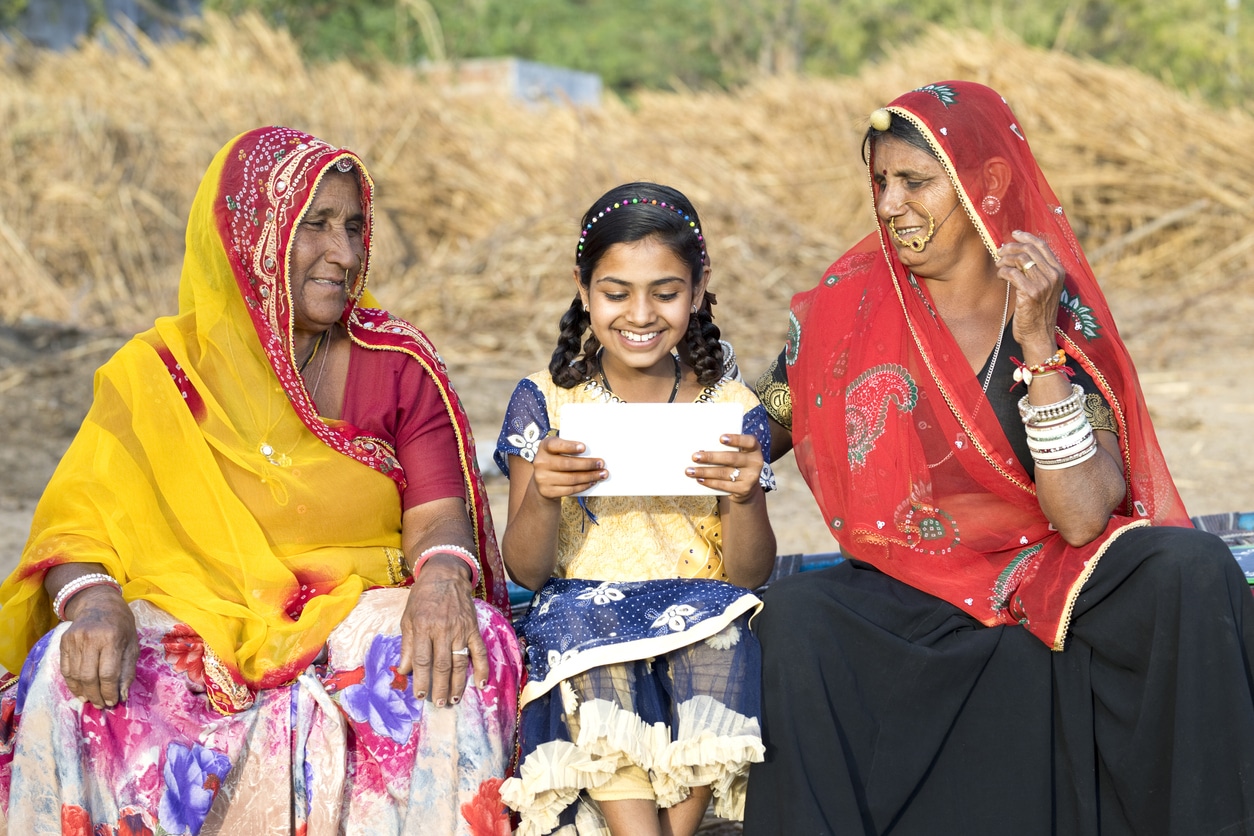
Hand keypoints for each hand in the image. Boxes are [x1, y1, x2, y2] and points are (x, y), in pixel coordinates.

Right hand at [59, 585, 137, 709]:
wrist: (100, 604)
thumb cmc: (121, 625)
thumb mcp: (132, 644)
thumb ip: (127, 670)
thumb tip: (121, 696)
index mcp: (111, 638)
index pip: (108, 673)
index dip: (110, 691)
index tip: (113, 702)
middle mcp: (90, 638)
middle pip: (89, 677)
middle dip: (95, 695)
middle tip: (101, 705)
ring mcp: (74, 639)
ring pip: (74, 675)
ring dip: (83, 692)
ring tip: (91, 700)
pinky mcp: (63, 642)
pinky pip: (65, 669)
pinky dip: (72, 683)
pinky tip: (80, 691)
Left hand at [396, 554, 486, 707]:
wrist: (445, 576)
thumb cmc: (422, 598)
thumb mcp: (408, 618)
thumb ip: (407, 645)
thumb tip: (403, 670)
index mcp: (423, 628)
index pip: (422, 660)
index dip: (421, 680)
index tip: (420, 696)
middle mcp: (442, 630)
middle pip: (441, 665)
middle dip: (439, 687)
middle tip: (438, 704)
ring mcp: (460, 630)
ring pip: (459, 662)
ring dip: (458, 683)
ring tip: (454, 699)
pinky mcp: (473, 628)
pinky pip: (479, 651)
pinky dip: (482, 668)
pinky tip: (481, 683)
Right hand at [528, 435, 605, 499]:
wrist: (541, 481)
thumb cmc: (556, 461)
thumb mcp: (557, 451)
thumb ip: (569, 448)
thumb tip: (593, 452)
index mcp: (544, 447)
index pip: (554, 445)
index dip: (569, 446)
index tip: (584, 447)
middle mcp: (540, 462)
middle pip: (567, 464)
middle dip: (587, 464)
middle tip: (601, 463)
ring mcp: (542, 478)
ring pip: (571, 478)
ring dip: (589, 476)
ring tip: (602, 474)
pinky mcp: (547, 491)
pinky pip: (570, 489)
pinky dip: (583, 486)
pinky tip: (592, 482)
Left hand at [686, 432, 763, 502]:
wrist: (747, 487)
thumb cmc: (737, 465)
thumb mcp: (738, 454)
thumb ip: (726, 449)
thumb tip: (701, 448)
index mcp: (754, 449)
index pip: (749, 441)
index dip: (736, 439)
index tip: (720, 438)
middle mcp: (755, 462)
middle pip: (731, 458)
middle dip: (711, 457)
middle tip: (695, 456)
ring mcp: (751, 477)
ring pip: (724, 473)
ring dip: (705, 471)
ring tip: (690, 470)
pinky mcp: (744, 489)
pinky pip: (723, 485)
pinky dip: (709, 482)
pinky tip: (700, 479)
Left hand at [997, 230, 1065, 359]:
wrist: (1039, 335)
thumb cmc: (1038, 312)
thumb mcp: (1044, 288)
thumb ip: (1037, 271)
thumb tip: (1019, 253)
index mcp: (1059, 271)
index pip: (1043, 246)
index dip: (1027, 237)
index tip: (1014, 234)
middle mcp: (1054, 275)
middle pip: (1030, 250)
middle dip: (1011, 248)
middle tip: (1000, 252)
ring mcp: (1044, 284)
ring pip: (1021, 260)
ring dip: (1005, 260)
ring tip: (999, 265)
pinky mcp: (1032, 293)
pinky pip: (1013, 273)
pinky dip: (1003, 272)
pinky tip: (1000, 276)